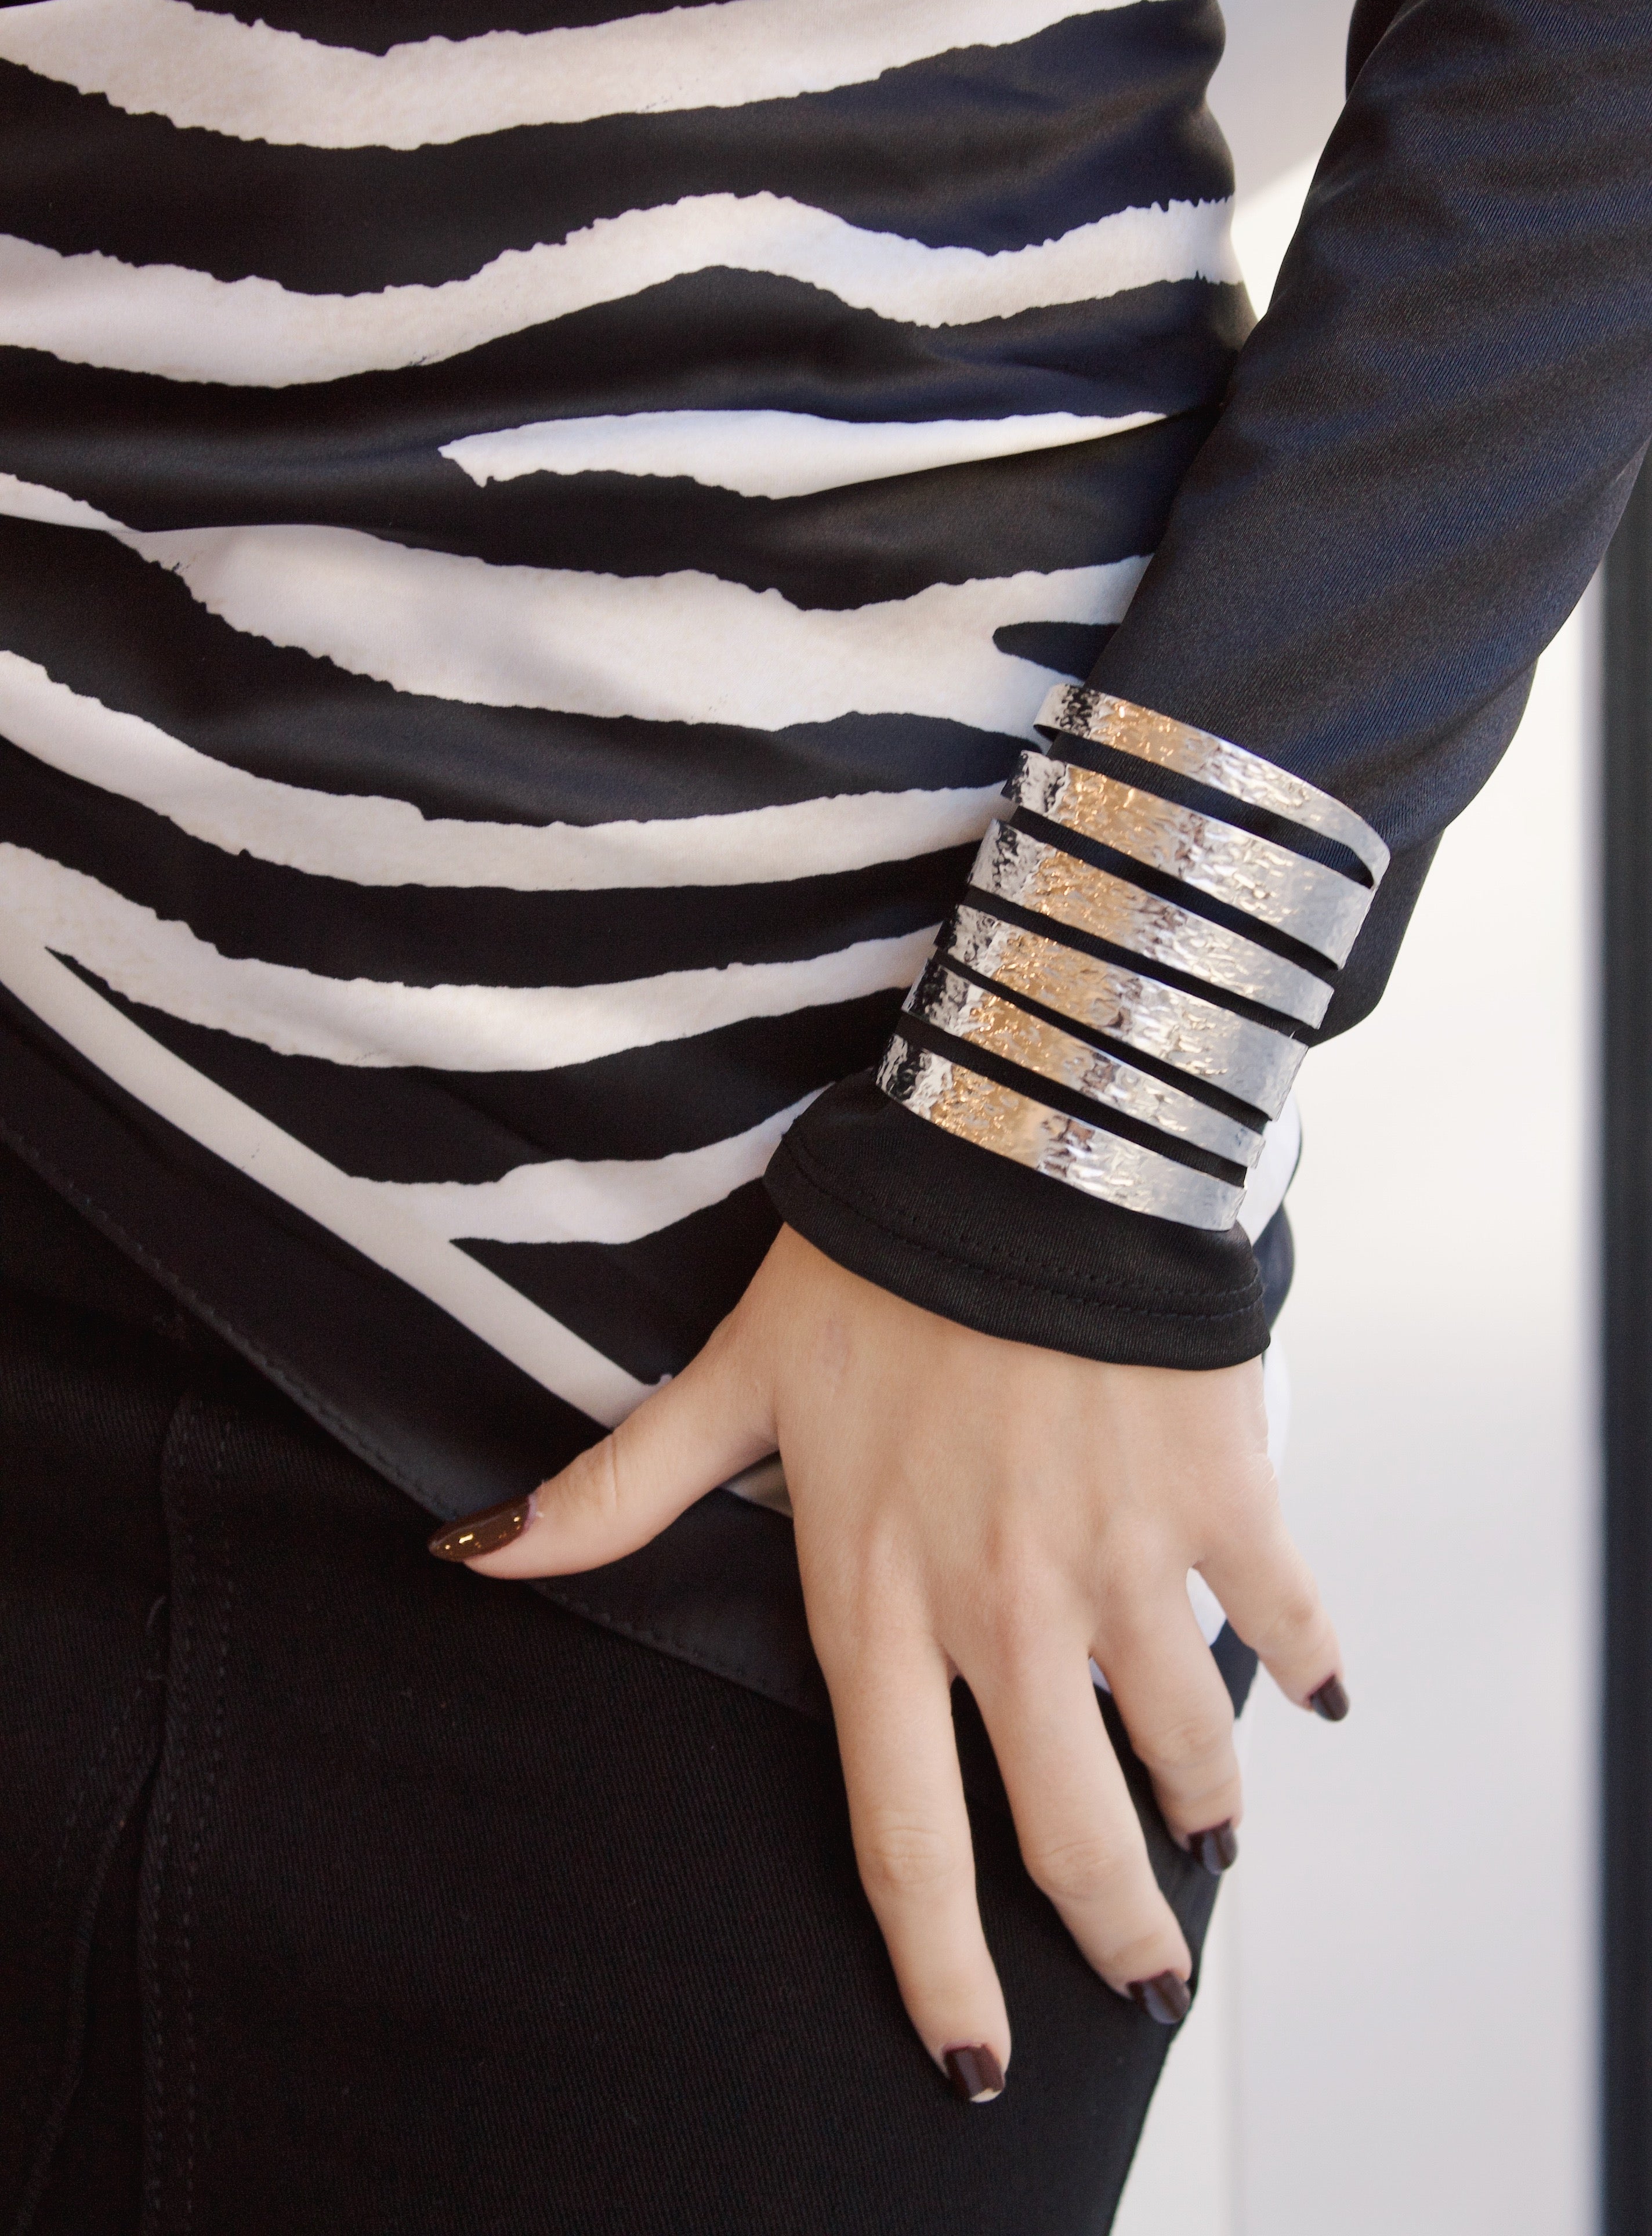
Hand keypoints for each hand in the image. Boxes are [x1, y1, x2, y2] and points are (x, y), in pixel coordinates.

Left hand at [432, 1228, 1343, 2093]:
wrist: (1027, 1153)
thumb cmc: (877, 1268)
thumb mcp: (734, 1380)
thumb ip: (615, 1490)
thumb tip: (475, 1558)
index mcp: (884, 1606)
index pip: (904, 1842)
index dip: (939, 1974)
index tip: (974, 2059)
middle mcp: (1006, 1615)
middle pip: (1069, 1835)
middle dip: (1112, 1932)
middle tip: (1140, 1979)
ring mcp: (1121, 1564)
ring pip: (1184, 1755)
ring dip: (1204, 1815)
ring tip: (1208, 1842)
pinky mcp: (1219, 1499)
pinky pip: (1282, 1619)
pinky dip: (1304, 1664)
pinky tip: (1313, 1693)